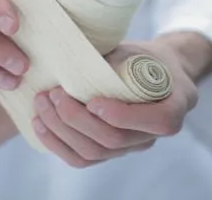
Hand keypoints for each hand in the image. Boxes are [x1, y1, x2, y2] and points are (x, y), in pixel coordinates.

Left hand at [31, 35, 211, 167]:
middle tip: (54, 94)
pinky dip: (56, 144)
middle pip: (114, 140)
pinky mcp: (108, 152)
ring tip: (42, 104)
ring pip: (93, 153)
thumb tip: (76, 56)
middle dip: (78, 119)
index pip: (156, 122)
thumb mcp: (139, 51)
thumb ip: (117, 60)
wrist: (152, 73)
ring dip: (62, 130)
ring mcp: (128, 147)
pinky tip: (39, 124)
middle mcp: (151, 136)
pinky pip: (81, 159)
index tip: (93, 101)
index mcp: (172, 108)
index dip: (123, 116)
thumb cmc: (144, 58)